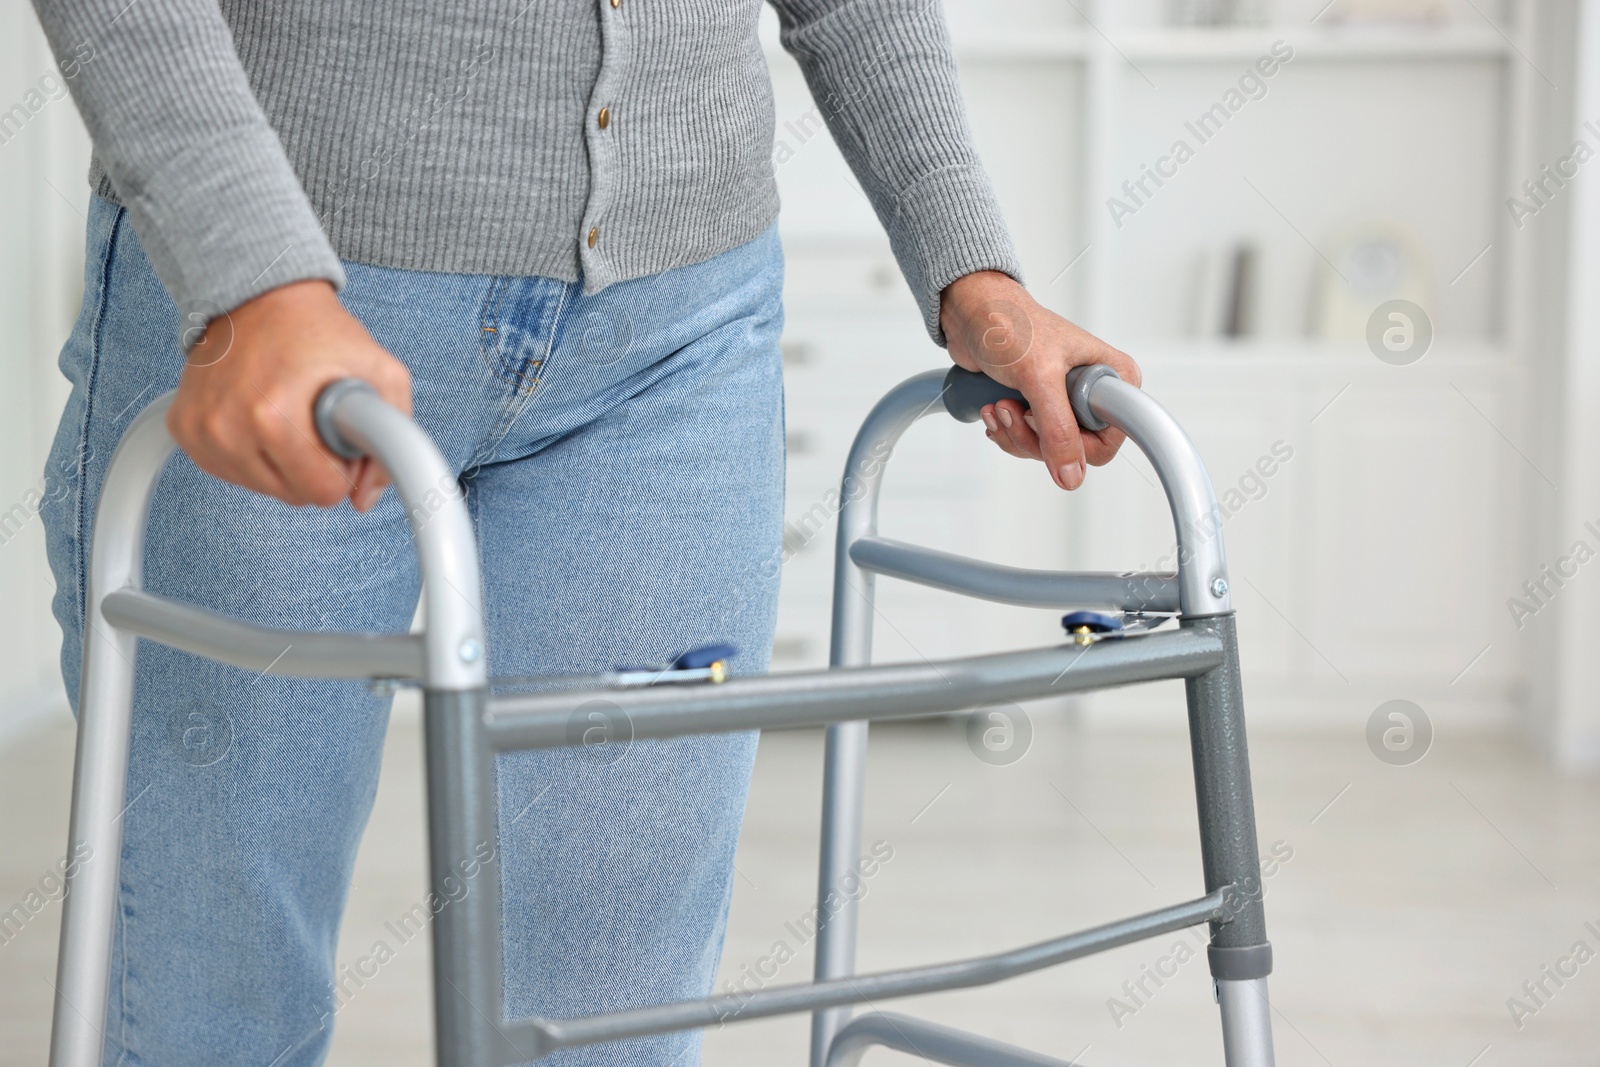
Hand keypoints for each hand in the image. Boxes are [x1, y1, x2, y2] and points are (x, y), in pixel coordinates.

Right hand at [167, 280, 411, 511]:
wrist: (258, 296)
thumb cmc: (316, 332)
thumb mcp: (379, 372)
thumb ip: (394, 438)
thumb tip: (365, 496)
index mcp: (273, 416)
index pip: (322, 492)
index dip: (342, 468)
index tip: (339, 435)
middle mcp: (228, 427)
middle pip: (294, 495)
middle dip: (315, 465)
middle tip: (316, 419)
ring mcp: (201, 431)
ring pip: (263, 488)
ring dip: (284, 462)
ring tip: (289, 413)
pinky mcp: (184, 430)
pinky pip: (233, 472)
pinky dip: (254, 454)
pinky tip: (261, 418)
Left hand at [940, 271, 1140, 490]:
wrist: (973, 314)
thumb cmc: (1010, 324)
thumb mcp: (1038, 377)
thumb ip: (1058, 429)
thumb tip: (1071, 475)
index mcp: (1112, 377)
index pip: (1112, 438)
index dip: (1079, 444)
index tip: (1045, 421)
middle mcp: (1095, 393)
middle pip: (1076, 451)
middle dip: (1035, 437)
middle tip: (1016, 409)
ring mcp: (1067, 403)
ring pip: (1049, 451)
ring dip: (1015, 433)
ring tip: (1000, 404)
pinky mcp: (1041, 410)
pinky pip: (1028, 443)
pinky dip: (1007, 431)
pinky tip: (996, 408)